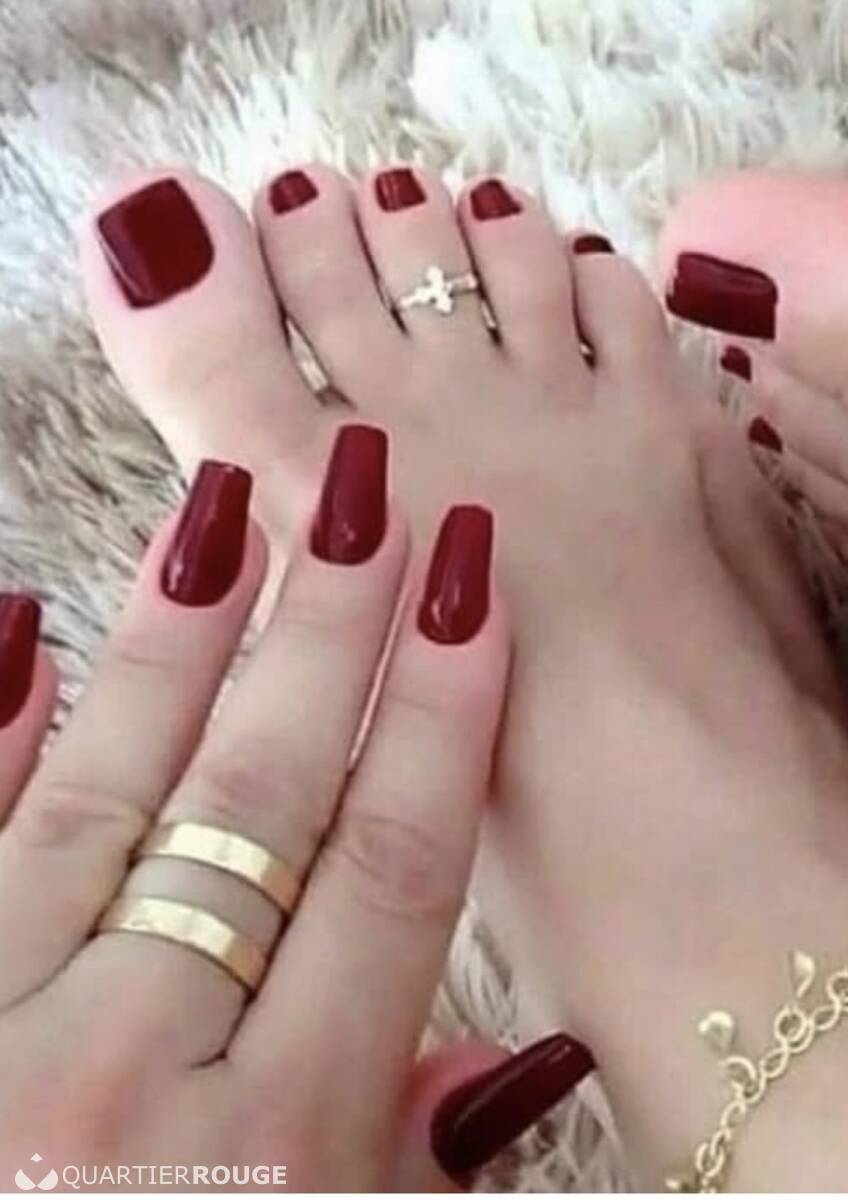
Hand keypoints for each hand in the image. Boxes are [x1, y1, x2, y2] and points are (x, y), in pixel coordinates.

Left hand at [0, 425, 588, 1191]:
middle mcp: (119, 1085)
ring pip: (102, 793)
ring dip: (178, 641)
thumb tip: (509, 1058)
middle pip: (257, 807)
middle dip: (329, 637)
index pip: (384, 878)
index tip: (473, 595)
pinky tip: (24, 621)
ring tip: (231, 512)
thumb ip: (409, 1165)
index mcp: (266, 1162)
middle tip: (367, 501)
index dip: (441, 721)